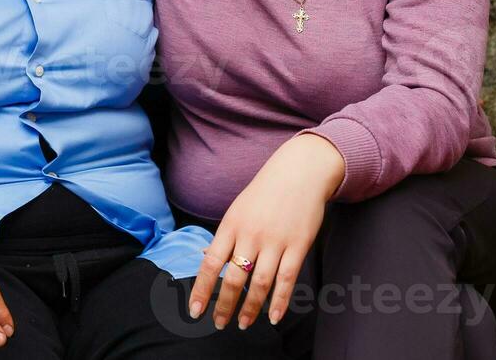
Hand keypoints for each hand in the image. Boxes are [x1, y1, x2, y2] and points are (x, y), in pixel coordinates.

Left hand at [189, 134, 343, 329]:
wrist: (299, 171)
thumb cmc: (265, 192)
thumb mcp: (238, 209)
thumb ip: (226, 236)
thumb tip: (208, 261)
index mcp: (231, 224)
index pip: (211, 263)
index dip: (202, 290)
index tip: (195, 310)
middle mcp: (250, 234)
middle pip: (234, 278)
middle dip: (224, 305)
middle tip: (218, 323)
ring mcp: (275, 240)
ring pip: (260, 283)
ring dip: (250, 308)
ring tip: (244, 323)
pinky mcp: (298, 245)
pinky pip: (287, 279)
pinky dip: (280, 301)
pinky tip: (273, 317)